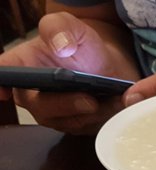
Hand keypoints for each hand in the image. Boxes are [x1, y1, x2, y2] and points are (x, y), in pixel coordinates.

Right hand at [0, 12, 135, 133]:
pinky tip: (116, 107)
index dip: (2, 86)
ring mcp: (55, 115)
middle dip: (65, 105)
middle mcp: (32, 96)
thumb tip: (60, 46)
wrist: (108, 64)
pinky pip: (88, 128)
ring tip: (108, 101)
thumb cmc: (81, 45)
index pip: (3, 77)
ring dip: (90, 114)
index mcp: (20, 69)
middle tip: (89, 100)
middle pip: (40, 108)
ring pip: (68, 122)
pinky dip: (103, 118)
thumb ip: (60, 28)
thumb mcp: (71, 27)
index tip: (4, 92)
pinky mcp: (77, 127)